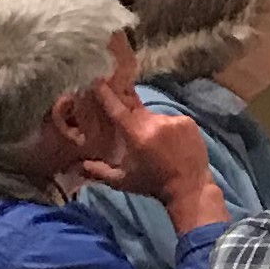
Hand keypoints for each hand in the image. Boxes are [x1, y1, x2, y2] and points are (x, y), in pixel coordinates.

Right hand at [82, 102, 211, 205]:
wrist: (189, 187)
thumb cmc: (152, 184)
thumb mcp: (123, 181)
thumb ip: (99, 172)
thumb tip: (80, 165)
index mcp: (137, 135)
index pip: (118, 109)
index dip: (107, 94)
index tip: (99, 80)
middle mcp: (155, 123)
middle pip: (136, 111)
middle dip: (130, 114)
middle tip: (131, 125)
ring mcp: (173, 120)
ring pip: (154, 117)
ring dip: (151, 126)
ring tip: (157, 146)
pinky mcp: (188, 121)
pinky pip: (171, 120)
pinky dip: (168, 129)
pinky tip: (171, 144)